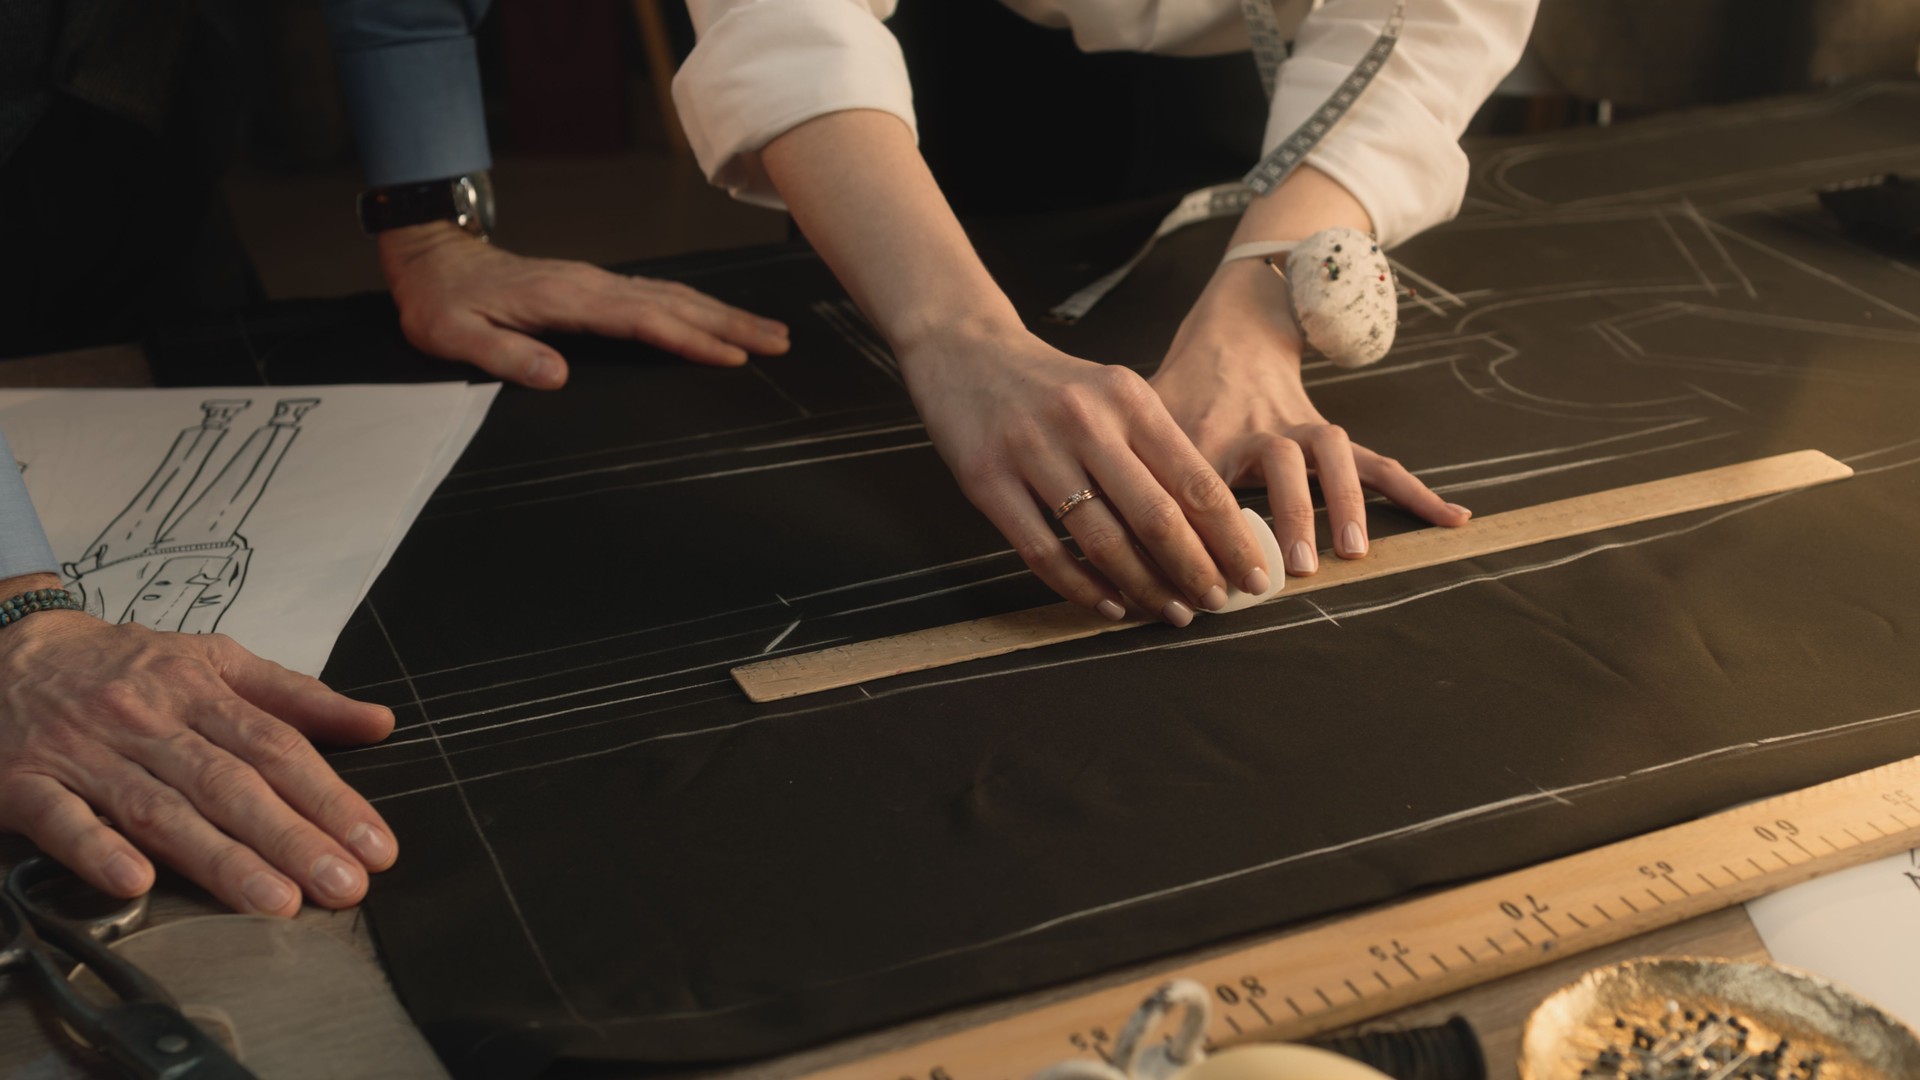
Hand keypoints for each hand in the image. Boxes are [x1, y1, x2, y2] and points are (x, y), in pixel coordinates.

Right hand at [0, 574, 396, 913]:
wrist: (7, 647)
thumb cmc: (124, 663)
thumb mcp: (214, 659)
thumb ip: (297, 696)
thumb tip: (377, 723)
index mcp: (200, 690)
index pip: (278, 748)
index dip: (330, 798)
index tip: (373, 844)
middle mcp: (149, 720)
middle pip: (230, 784)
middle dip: (292, 839)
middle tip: (343, 885)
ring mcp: (86, 752)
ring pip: (160, 809)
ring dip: (219, 860)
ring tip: (275, 902)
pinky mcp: (27, 782)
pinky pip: (62, 818)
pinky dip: (96, 850)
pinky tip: (134, 882)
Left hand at [379, 222, 790, 388]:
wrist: (433, 261)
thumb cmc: (443, 304)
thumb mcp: (456, 337)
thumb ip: (506, 356)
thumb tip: (556, 377)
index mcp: (566, 301)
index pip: (642, 322)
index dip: (689, 339)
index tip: (731, 356)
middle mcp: (592, 285)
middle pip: (674, 304)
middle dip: (730, 324)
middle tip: (779, 343)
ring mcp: (598, 282)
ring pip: (674, 295)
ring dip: (723, 313)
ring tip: (768, 331)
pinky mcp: (597, 286)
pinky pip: (659, 294)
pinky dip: (697, 305)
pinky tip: (718, 316)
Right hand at [901, 325, 1271, 625]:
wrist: (965, 350)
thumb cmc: (1053, 385)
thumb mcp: (1114, 394)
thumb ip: (1157, 449)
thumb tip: (1213, 527)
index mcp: (1128, 399)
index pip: (1195, 481)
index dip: (1231, 537)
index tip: (1254, 574)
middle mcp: (1085, 423)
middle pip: (1156, 516)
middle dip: (1195, 571)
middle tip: (1217, 604)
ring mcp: (1033, 452)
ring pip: (1102, 541)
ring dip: (1144, 587)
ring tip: (1171, 612)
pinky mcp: (988, 481)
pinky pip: (1043, 551)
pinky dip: (1081, 587)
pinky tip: (1109, 604)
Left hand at [1150, 259, 1469, 576]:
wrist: (1230, 334)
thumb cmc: (1177, 395)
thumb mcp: (1145, 425)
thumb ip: (1133, 476)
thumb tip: (1105, 544)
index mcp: (1206, 431)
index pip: (1205, 484)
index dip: (1209, 532)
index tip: (1209, 579)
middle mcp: (1258, 428)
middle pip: (1280, 461)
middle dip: (1290, 512)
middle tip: (1293, 567)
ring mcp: (1299, 428)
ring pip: (1331, 453)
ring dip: (1348, 501)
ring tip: (1355, 552)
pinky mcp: (1328, 436)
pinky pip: (1376, 460)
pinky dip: (1416, 491)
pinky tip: (1453, 519)